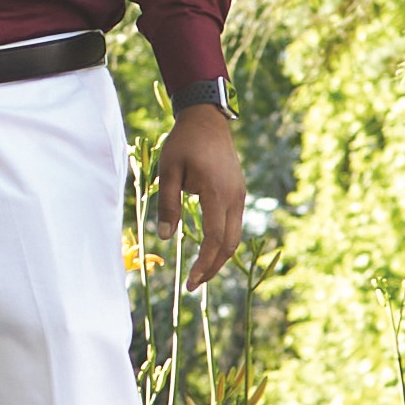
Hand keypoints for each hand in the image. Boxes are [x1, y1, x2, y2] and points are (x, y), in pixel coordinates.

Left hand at [152, 106, 246, 289]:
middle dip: (213, 268)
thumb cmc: (184, 143)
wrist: (207, 119)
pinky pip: (235, 224)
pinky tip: (209, 249)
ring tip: (201, 273)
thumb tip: (164, 237)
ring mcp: (239, 194)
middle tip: (194, 285)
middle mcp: (234, 197)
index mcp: (216, 193)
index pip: (214, 239)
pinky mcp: (239, 192)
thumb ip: (167, 204)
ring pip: (235, 236)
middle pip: (229, 244)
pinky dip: (223, 242)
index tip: (189, 282)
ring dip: (219, 257)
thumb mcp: (168, 171)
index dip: (203, 265)